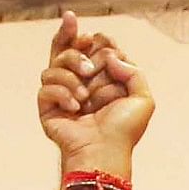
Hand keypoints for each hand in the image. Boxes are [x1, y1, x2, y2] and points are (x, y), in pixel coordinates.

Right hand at [40, 14, 154, 180]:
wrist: (104, 152)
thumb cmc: (123, 130)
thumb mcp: (143, 99)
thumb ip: (133, 71)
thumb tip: (110, 55)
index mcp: (100, 77)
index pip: (89, 46)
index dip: (90, 38)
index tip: (93, 37)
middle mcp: (79, 81)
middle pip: (65, 47)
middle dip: (76, 49)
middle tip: (90, 69)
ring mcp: (61, 92)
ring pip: (54, 64)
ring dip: (71, 76)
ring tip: (85, 98)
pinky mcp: (47, 106)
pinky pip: (45, 87)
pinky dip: (61, 94)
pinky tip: (75, 108)